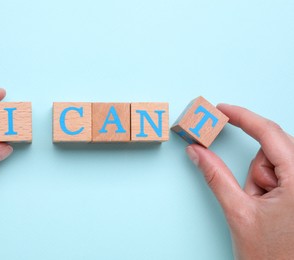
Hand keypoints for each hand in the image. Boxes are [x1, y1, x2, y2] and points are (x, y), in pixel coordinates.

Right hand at [186, 104, 293, 259]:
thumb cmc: (272, 256)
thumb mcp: (239, 213)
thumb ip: (216, 177)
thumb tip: (197, 152)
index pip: (270, 134)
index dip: (244, 118)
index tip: (224, 109)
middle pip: (273, 149)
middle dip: (256, 170)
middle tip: (252, 195)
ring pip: (276, 162)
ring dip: (262, 181)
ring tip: (262, 207)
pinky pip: (281, 173)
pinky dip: (268, 184)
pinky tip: (270, 206)